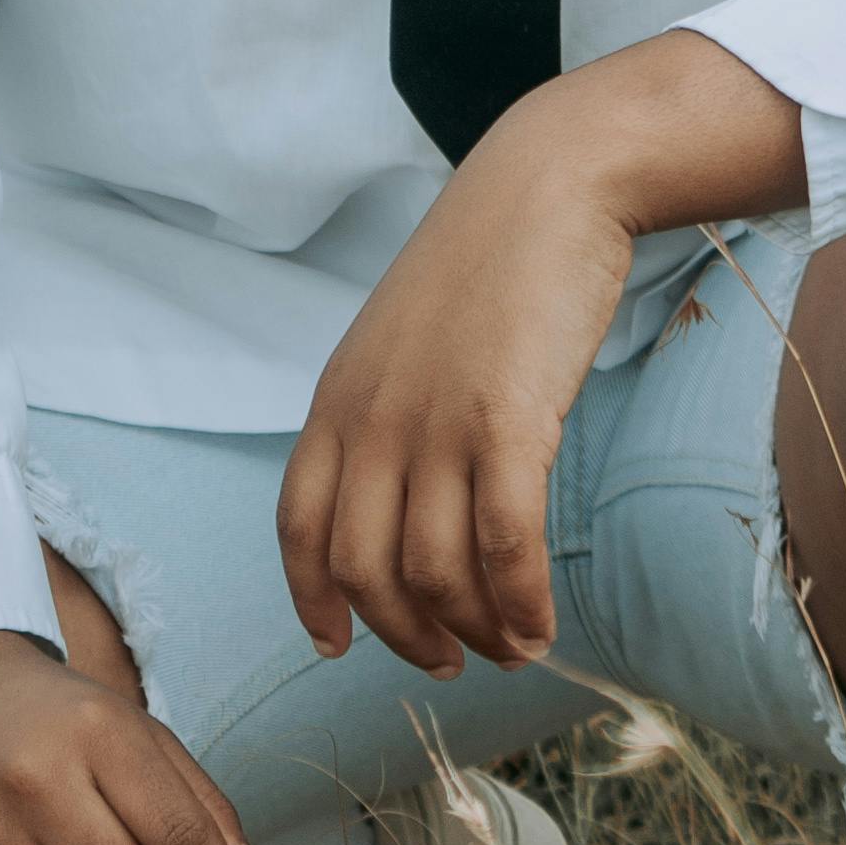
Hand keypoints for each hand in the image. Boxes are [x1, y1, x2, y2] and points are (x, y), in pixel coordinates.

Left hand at [276, 30, 803, 678]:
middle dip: (405, 635)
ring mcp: (436, 424)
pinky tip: (540, 624)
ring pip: (436, 573)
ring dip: (473, 631)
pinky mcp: (506, 423)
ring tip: (511, 645)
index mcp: (337, 399)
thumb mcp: (402, 339)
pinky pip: (504, 547)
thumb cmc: (486, 262)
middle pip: (365, 571)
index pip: (298, 529)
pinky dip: (519, 604)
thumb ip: (387, 414)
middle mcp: (373, 420)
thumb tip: (403, 503)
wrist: (546, 185)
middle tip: (450, 659)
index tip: (337, 645)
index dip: (313, 600)